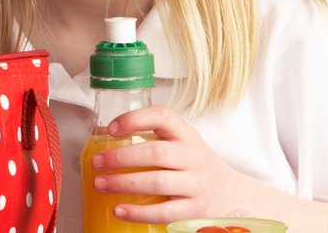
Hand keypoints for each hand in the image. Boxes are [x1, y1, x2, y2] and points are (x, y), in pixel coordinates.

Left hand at [88, 104, 247, 223]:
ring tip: (100, 184)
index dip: (135, 119)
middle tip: (96, 162)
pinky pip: (165, 212)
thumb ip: (148, 137)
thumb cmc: (193, 165)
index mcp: (185, 135)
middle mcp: (192, 156)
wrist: (231, 194)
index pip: (162, 117)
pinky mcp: (194, 209)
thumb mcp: (179, 144)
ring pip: (158, 182)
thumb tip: (101, 137)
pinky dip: (139, 212)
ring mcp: (195, 184)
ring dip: (124, 183)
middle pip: (156, 152)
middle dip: (121, 157)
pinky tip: (118, 210)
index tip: (112, 128)